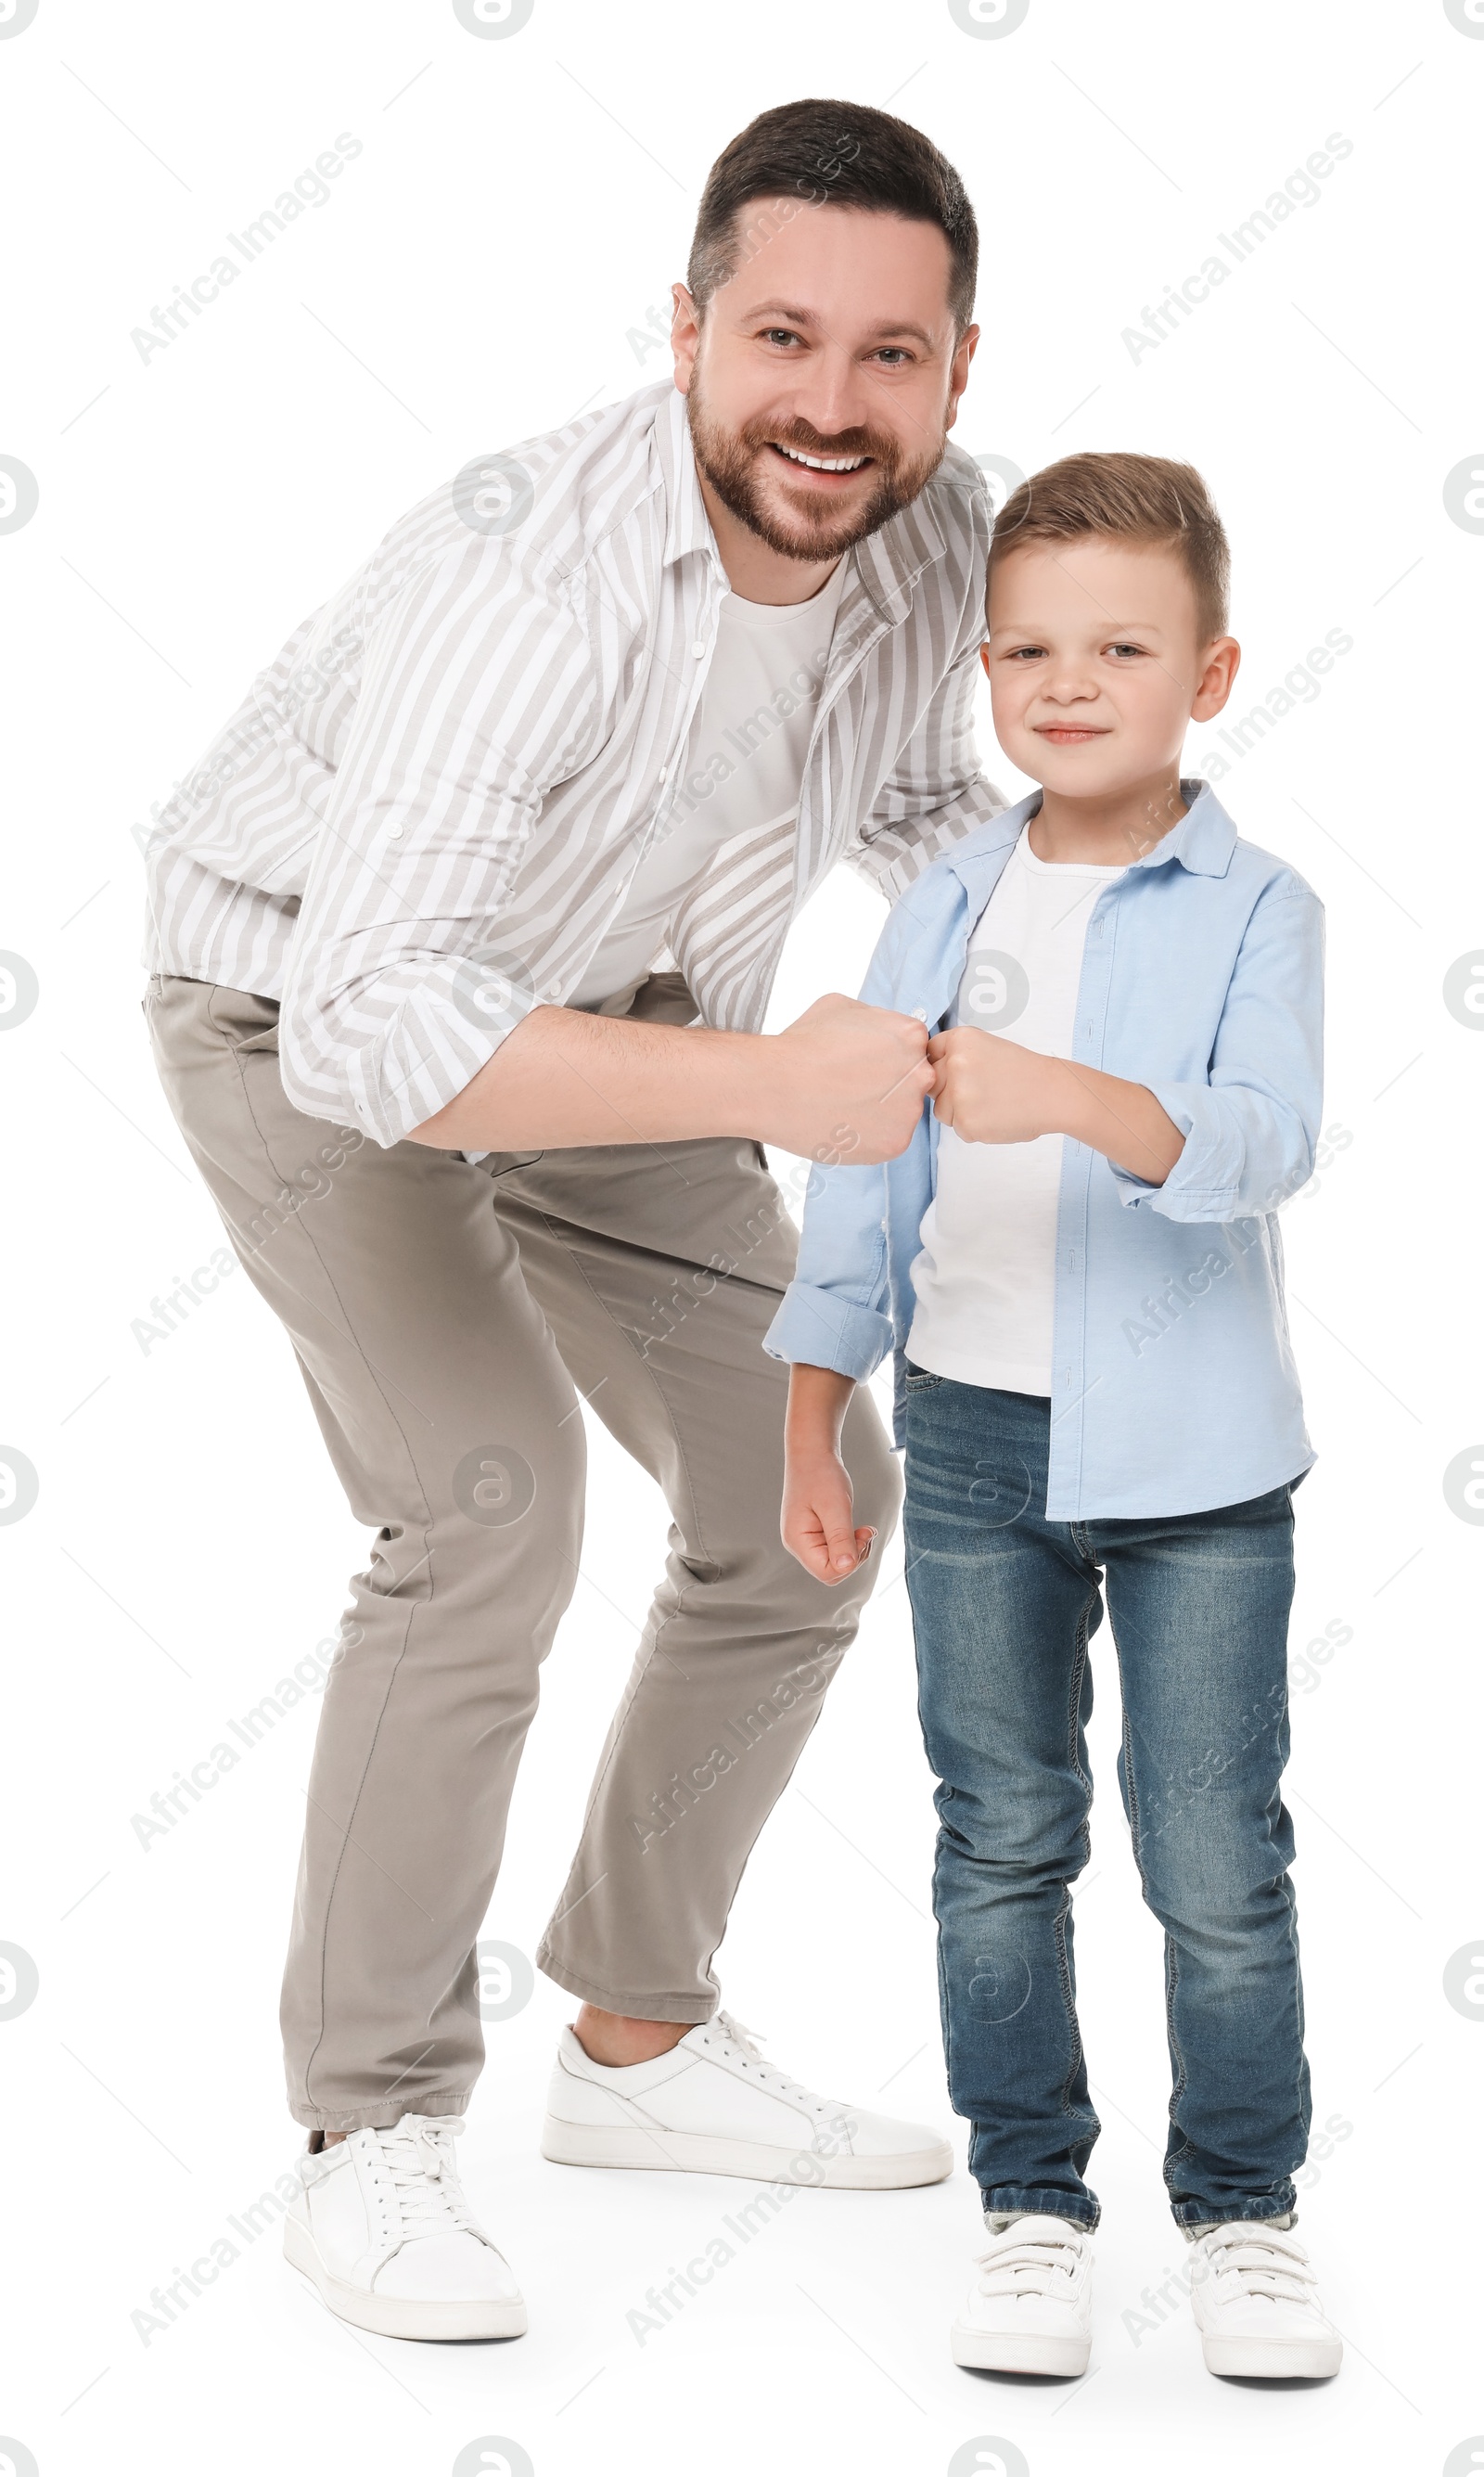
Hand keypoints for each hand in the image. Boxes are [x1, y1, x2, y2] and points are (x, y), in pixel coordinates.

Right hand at [765, 996, 932, 1166]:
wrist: (773, 1087)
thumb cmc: (801, 1047)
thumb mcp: (842, 1007)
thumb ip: (876, 1019)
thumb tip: (881, 1031)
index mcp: (910, 1035)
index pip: (914, 1048)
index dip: (887, 1056)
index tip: (864, 1064)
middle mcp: (919, 1073)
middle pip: (913, 1081)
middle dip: (889, 1084)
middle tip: (853, 1087)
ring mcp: (909, 1111)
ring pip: (901, 1113)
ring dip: (880, 1112)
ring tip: (843, 1106)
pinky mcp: (894, 1143)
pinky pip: (887, 1139)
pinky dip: (868, 1136)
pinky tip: (842, 1124)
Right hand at [781, 1444, 876, 1583]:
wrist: (812, 1453)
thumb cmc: (820, 1474)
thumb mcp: (835, 1507)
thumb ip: (840, 1538)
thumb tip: (846, 1567)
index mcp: (798, 1540)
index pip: (826, 1572)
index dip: (849, 1562)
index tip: (861, 1537)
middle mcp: (798, 1544)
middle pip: (831, 1571)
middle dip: (854, 1556)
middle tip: (865, 1532)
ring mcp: (805, 1539)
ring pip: (835, 1562)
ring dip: (855, 1548)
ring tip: (863, 1529)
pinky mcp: (814, 1533)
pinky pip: (835, 1549)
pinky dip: (850, 1542)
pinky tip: (857, 1529)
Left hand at [928, 1027, 1066, 1143]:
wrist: (1052, 1093)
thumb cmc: (1022, 1071)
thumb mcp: (986, 1046)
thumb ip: (955, 1056)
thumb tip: (923, 1073)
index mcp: (960, 1040)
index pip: (930, 1053)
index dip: (943, 1065)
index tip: (959, 1073)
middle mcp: (955, 1064)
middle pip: (932, 1085)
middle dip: (949, 1090)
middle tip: (982, 1090)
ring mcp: (959, 1095)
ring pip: (942, 1110)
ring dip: (960, 1111)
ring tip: (991, 1103)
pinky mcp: (966, 1123)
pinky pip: (958, 1128)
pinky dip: (974, 1127)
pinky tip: (996, 1116)